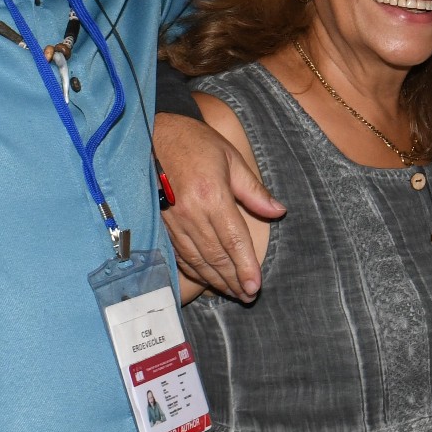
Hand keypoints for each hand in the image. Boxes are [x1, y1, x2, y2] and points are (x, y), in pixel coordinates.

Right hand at [152, 109, 284, 300]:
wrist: (153, 135)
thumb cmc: (196, 143)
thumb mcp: (232, 159)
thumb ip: (255, 191)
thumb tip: (279, 212)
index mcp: (212, 195)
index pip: (233, 239)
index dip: (245, 265)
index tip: (255, 285)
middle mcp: (191, 212)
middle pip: (216, 255)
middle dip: (233, 279)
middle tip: (248, 296)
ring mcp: (173, 220)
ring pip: (197, 259)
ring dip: (216, 280)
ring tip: (233, 292)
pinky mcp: (162, 223)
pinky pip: (180, 254)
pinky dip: (195, 270)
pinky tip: (207, 279)